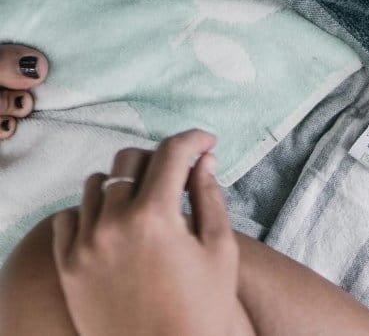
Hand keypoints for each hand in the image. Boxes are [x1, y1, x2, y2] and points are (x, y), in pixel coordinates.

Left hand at [51, 130, 242, 335]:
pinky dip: (90, 212)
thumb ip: (209, 197)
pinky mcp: (67, 266)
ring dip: (123, 184)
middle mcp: (113, 224)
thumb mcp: (220, 250)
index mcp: (155, 217)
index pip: (171, 154)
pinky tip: (114, 225)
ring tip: (145, 202)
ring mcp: (84, 245)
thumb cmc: (202, 308)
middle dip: (159, 159)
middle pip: (129, 161)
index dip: (194, 140)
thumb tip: (204, 160)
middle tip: (178, 174)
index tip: (206, 143)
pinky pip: (68, 218)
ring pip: (95, 185)